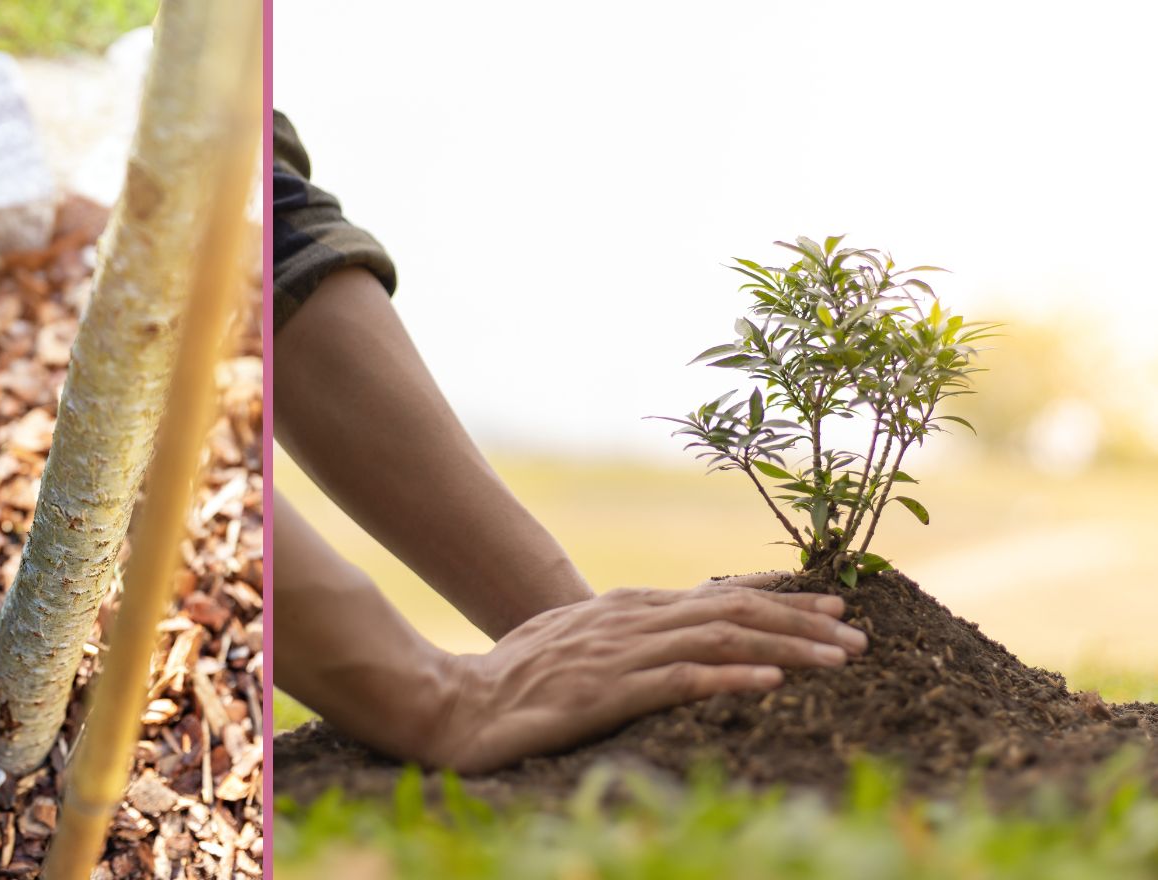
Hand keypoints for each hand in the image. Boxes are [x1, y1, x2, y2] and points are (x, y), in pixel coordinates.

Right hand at [410, 572, 867, 772]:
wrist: (454, 705)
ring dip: (787, 646)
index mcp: (624, 608)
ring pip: (720, 638)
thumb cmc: (509, 681)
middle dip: (802, 621)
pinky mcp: (606, 693)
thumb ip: (620, 635)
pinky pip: (680, 680)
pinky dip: (730, 677)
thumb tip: (667, 636)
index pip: (717, 597)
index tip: (832, 608)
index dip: (780, 600)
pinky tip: (773, 682)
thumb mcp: (571, 643)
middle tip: (859, 634)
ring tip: (841, 659)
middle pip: (733, 611)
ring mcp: (618, 655)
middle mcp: (629, 621)